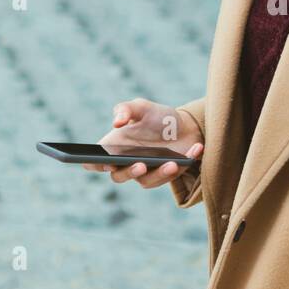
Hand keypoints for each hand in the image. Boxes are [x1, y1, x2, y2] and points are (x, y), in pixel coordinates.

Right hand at [82, 97, 204, 189]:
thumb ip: (126, 109)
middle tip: (140, 165)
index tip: (105, 161)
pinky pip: (170, 176)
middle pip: (118, 177)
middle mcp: (127, 163)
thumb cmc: (158, 117)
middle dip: (129, 173)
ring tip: (172, 163)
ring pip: (146, 181)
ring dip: (159, 173)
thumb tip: (116, 122)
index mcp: (115, 147)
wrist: (185, 125)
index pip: (94, 161)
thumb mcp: (142, 107)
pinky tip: (194, 150)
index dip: (94, 164)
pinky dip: (183, 164)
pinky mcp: (166, 176)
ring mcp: (146, 172)